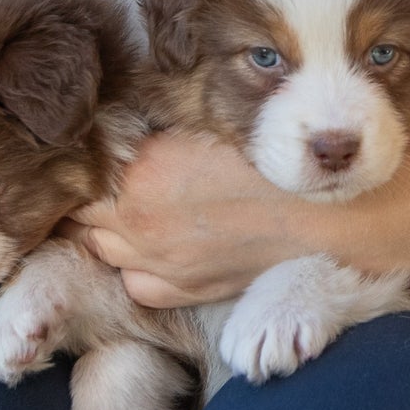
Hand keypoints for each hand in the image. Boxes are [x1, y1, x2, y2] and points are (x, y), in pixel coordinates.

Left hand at [68, 122, 409, 308]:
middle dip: (87, 191)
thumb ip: (149, 124)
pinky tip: (151, 243)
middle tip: (100, 173)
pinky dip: (133, 264)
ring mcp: (160, 265)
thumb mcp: (205, 119)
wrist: (331, 213)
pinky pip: (134, 283)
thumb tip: (113, 118)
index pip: (80, 168)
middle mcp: (139, 226)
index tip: (84, 146)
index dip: (78, 156)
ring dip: (105, 228)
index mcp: (139, 175)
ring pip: (101, 248)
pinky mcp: (184, 291)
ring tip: (124, 205)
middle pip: (81, 211)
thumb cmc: (279, 154)